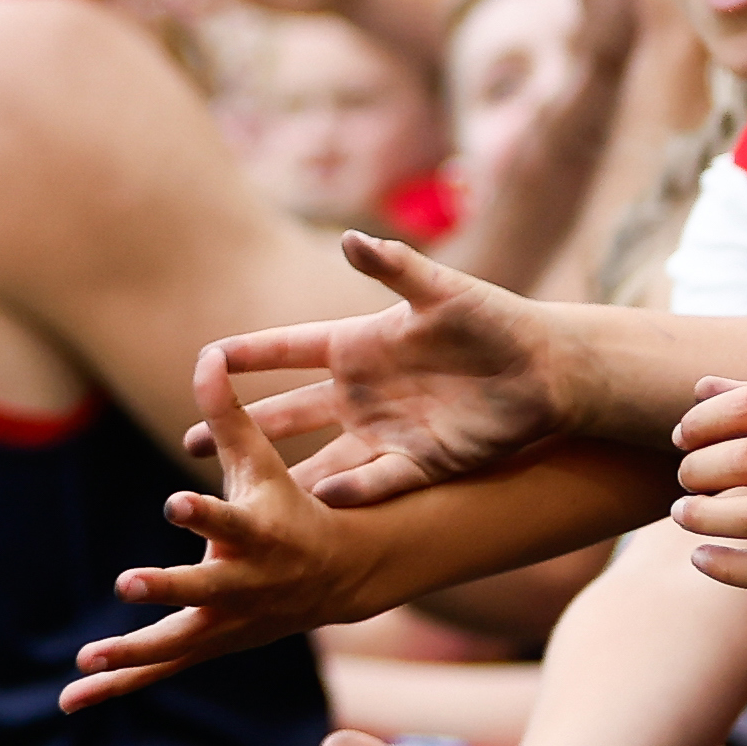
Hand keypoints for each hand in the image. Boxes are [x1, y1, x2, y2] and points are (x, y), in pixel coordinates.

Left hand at [63, 352, 373, 707]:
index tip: (175, 501)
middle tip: (128, 582)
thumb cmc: (290, 507)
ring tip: (83, 662)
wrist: (338, 578)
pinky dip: (114, 687)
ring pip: (174, 644)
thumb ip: (229, 415)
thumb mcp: (263, 462)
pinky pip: (156, 671)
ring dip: (130, 654)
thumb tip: (205, 353)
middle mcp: (241, 584)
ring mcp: (225, 622)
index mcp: (256, 535)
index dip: (203, 511)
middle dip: (166, 588)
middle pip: (202, 588)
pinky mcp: (207, 646)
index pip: (227, 519)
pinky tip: (69, 702)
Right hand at [195, 233, 570, 508]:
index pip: (289, 350)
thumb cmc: (498, 319)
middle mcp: (363, 391)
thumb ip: (395, 267)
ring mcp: (387, 430)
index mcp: (360, 345)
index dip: (248, 356)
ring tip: (243, 497)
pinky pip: (375, 483)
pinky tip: (320, 506)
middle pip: (289, 413)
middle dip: (241, 428)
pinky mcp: (420, 463)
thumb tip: (350, 239)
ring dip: (285, 478)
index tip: (204, 361)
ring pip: (321, 458)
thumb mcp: (443, 290)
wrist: (551, 371)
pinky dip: (350, 494)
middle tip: (195, 445)